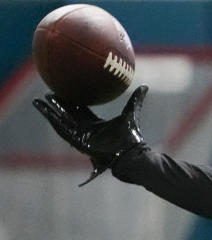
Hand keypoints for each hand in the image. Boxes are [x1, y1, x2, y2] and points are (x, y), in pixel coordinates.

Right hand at [33, 85, 147, 184]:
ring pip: (62, 122)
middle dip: (58, 105)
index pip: (81, 110)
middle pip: (69, 115)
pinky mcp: (78, 143)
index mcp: (97, 125)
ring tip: (38, 102)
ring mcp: (82, 137)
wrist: (131, 153)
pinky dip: (53, 121)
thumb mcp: (131, 114)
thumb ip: (136, 100)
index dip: (73, 101)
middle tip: (48, 93)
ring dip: (49, 112)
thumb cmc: (131, 137)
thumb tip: (145, 86)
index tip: (65, 89)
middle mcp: (87, 130)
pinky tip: (44, 112)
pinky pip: (62, 130)